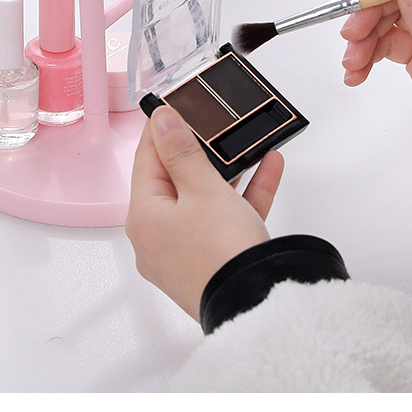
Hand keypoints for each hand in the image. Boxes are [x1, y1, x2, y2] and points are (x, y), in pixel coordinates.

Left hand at [125, 104, 283, 319]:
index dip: (160, 130)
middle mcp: (157, 239)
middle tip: (213, 124)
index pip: (146, 160)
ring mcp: (185, 253)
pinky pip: (226, 220)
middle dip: (199, 151)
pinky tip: (268, 167)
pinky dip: (244, 195)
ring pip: (204, 200)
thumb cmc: (222, 253)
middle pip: (174, 181)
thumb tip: (161, 121)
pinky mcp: (213, 263)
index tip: (172, 106)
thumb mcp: (202, 189)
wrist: (258, 306)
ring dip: (227, 171)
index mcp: (143, 218)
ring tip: (244, 143)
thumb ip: (182, 151)